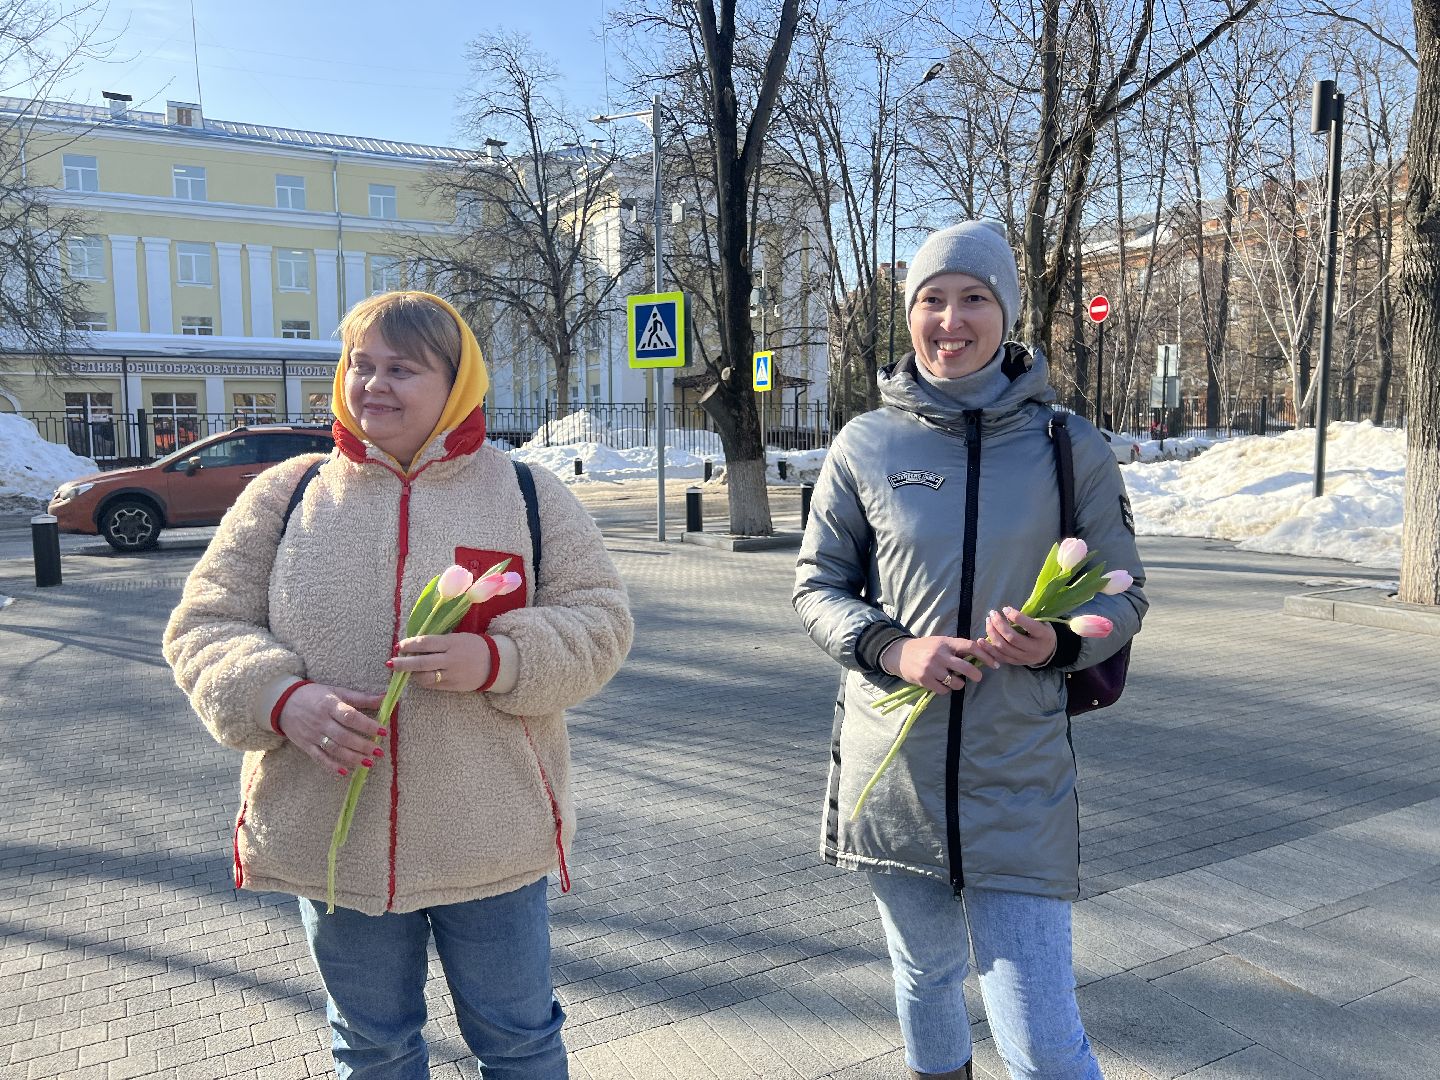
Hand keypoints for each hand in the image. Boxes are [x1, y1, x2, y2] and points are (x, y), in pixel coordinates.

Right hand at [279, 684, 386, 776]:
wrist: (283, 702)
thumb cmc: (315, 695)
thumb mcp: (337, 691)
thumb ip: (361, 698)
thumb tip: (386, 697)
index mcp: (330, 704)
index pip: (350, 716)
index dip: (367, 725)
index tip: (383, 731)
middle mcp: (321, 721)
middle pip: (343, 736)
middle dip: (363, 745)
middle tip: (379, 751)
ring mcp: (312, 735)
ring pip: (334, 749)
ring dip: (352, 757)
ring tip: (369, 762)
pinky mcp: (306, 745)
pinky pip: (319, 758)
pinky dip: (332, 766)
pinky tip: (345, 772)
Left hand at [390, 632, 492, 692]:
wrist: (495, 663)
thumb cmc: (474, 646)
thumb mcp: (458, 637)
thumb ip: (439, 641)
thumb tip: (415, 644)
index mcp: (452, 643)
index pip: (425, 643)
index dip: (409, 645)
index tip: (399, 646)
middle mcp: (451, 659)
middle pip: (421, 662)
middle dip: (403, 663)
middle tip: (391, 663)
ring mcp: (452, 674)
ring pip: (425, 677)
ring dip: (411, 675)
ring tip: (404, 672)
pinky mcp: (453, 686)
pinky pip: (433, 685)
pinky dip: (423, 681)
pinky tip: (418, 677)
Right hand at [884, 635, 998, 694]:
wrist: (898, 654)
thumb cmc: (924, 648)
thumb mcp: (940, 642)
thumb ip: (956, 647)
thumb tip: (979, 653)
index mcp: (946, 643)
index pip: (970, 647)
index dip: (985, 655)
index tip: (994, 664)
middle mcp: (940, 655)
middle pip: (966, 667)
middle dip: (976, 675)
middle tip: (978, 677)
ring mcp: (932, 668)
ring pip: (955, 682)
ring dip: (958, 684)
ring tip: (954, 680)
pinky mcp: (924, 680)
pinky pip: (943, 690)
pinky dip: (945, 689)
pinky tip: (941, 684)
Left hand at [984, 607, 1057, 666]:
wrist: (1048, 652)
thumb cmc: (1043, 632)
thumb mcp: (1042, 622)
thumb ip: (1028, 618)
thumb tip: (1007, 612)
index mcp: (1043, 636)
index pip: (1030, 626)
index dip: (1016, 617)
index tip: (1005, 609)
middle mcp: (1033, 649)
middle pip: (1012, 638)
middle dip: (999, 625)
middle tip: (992, 614)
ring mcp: (1023, 658)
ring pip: (1004, 648)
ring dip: (992, 634)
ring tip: (988, 621)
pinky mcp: (1015, 663)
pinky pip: (999, 657)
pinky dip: (988, 649)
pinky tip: (980, 640)